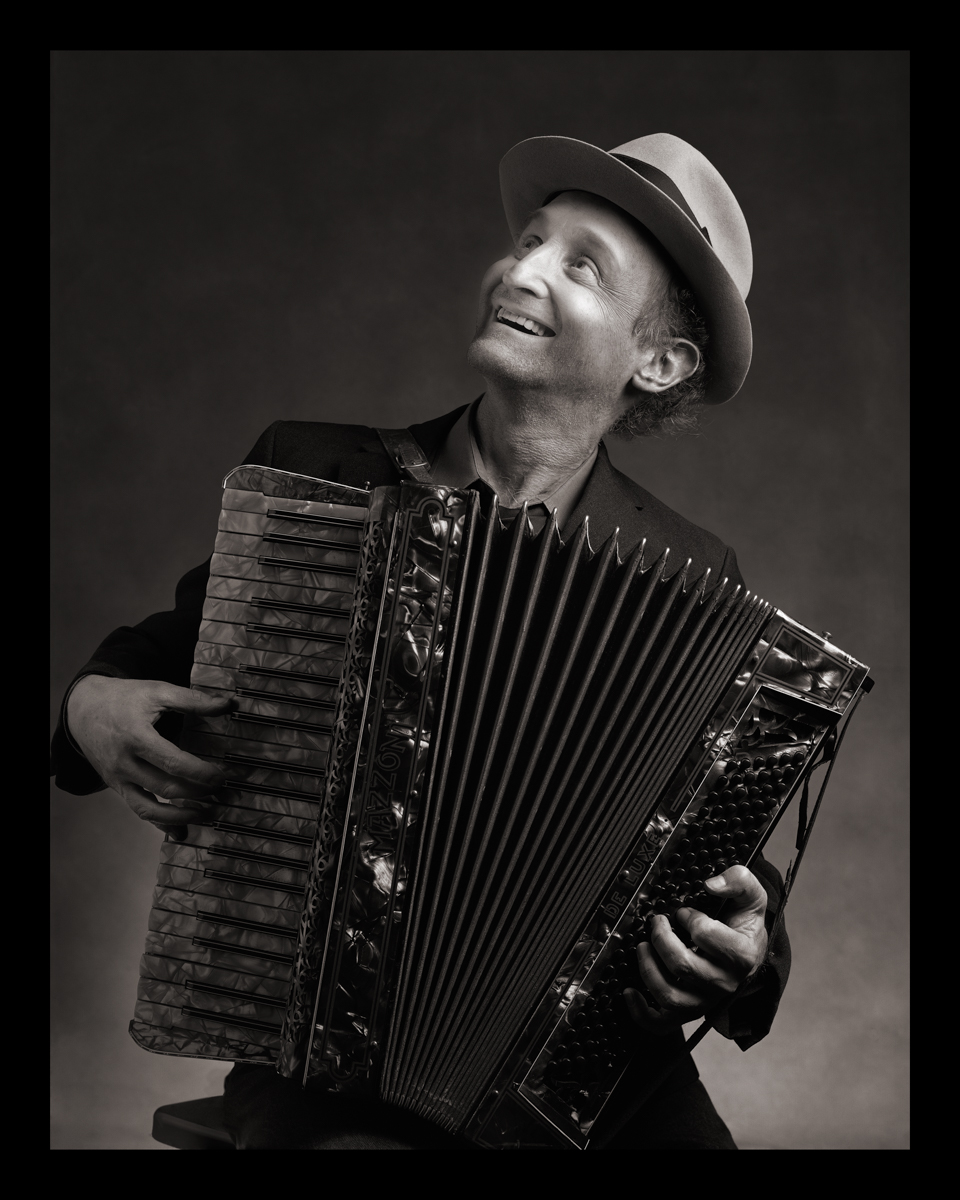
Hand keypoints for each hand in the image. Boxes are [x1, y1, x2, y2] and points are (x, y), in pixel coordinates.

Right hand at [66, 675, 234, 837]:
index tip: (222, 777)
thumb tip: (226, 704)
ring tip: (207, 814)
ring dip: (180, 817)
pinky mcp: (117, 787)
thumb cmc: (122, 699)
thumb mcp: (157, 691)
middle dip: (198, 794)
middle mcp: (124, 762)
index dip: (200, 773)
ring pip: (149, 808)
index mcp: (136, 736)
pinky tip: (181, 830)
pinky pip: (139, 810)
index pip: (172, 763)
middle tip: (223, 792)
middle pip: (165, 787)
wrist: (82, 710)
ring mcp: (118, 778)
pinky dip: (161, 823)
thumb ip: (193, 700)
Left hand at [624, 865, 768, 1033]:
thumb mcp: (751, 895)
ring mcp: (706, 1000)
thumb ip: (738, 880)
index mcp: (741, 955)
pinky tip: (629, 993)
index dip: (689, 919)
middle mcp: (724, 983)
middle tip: (656, 922)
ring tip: (642, 947)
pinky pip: (662, 1023)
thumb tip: (712, 883)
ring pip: (670, 995)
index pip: (707, 937)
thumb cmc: (745, 923)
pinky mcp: (690, 1011)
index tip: (683, 911)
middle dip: (661, 938)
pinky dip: (641, 1012)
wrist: (750, 950)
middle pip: (683, 965)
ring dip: (648, 969)